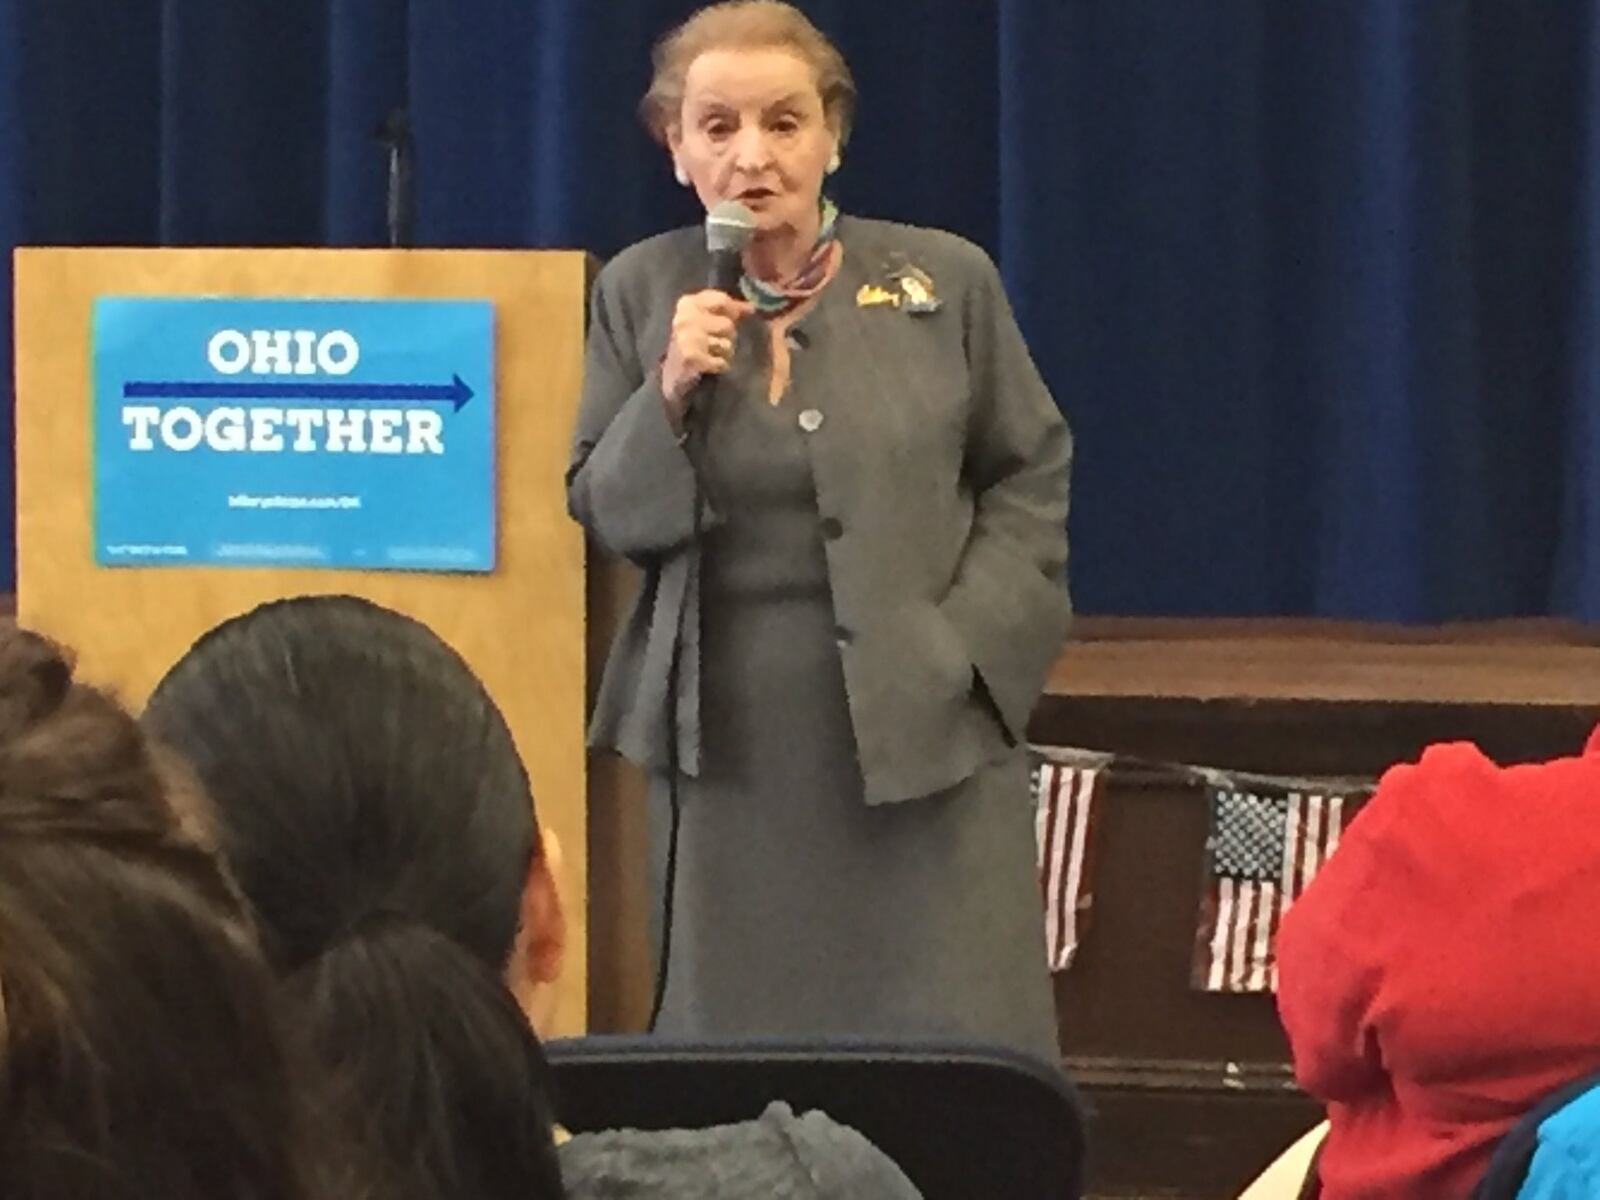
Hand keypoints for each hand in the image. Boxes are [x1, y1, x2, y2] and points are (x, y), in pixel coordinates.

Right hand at [661, 290, 754, 418]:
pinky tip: (711, 365)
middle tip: (715, 342)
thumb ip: (727, 310)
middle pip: (728, 325)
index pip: (721, 300)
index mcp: (688, 303)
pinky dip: (720, 365)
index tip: (740, 316)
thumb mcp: (704, 318)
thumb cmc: (693, 340)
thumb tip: (751, 307)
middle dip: (728, 336)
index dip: (734, 310)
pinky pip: (722, 362)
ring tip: (712, 353)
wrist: (672, 371)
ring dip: (724, 352)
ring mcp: (688, 338)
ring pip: (727, 344)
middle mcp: (686, 318)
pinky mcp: (692, 358)